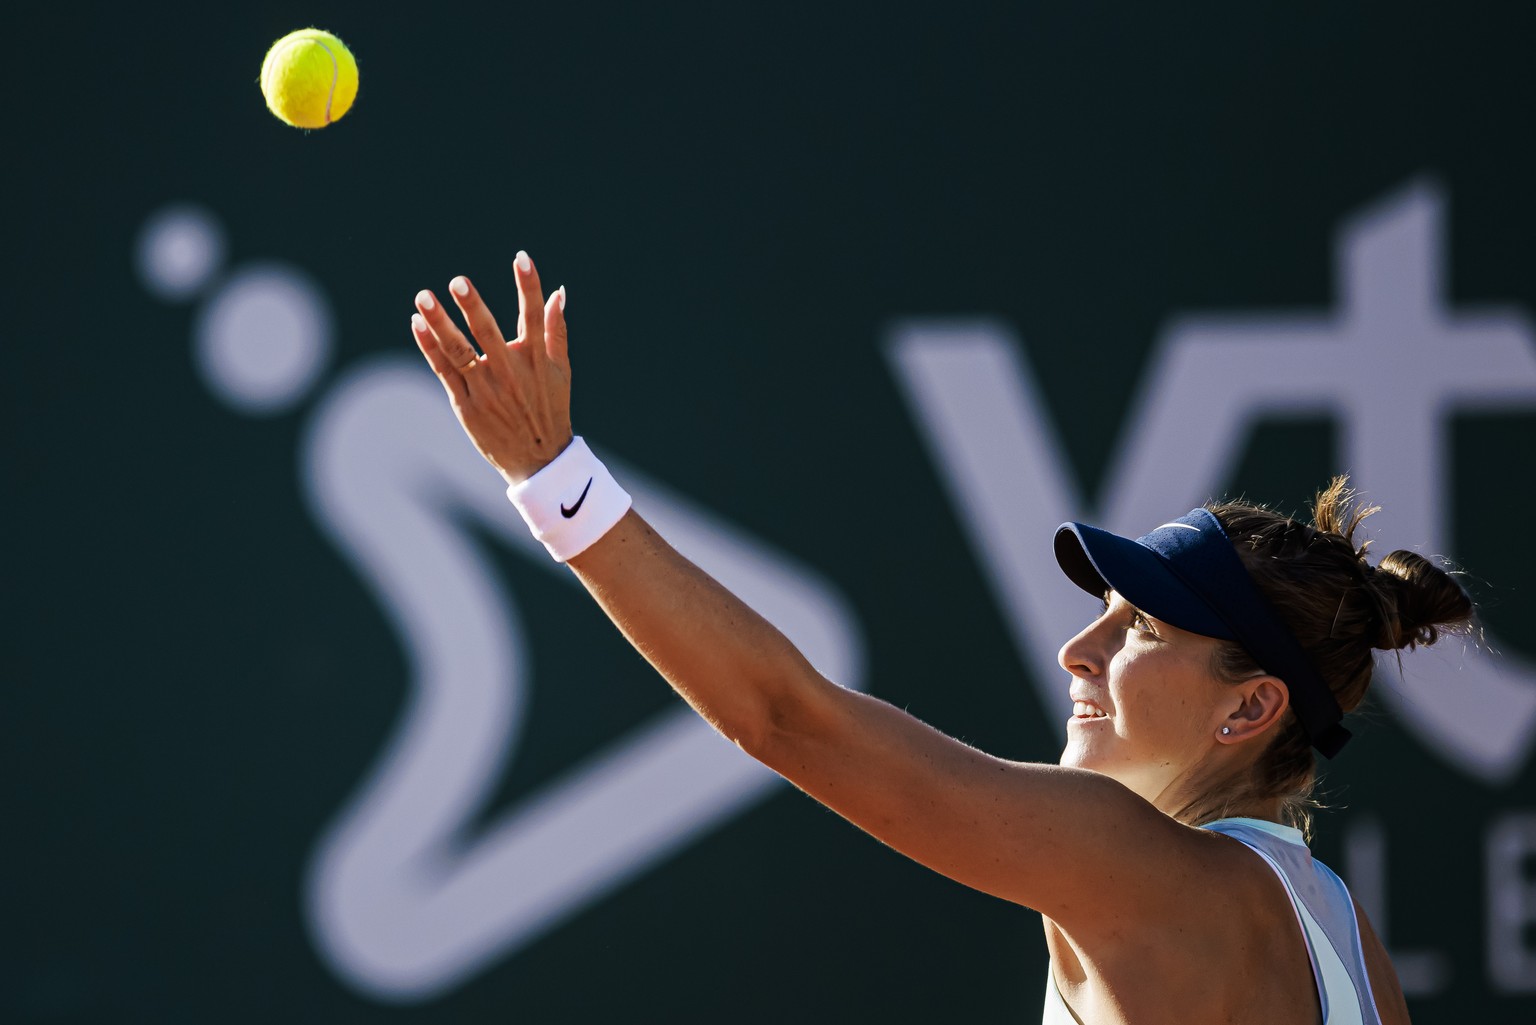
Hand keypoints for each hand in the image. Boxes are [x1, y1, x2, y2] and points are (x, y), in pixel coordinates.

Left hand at [411, 251, 572, 484]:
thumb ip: (557, 330)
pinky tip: (417, 324)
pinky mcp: (466, 405)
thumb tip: (558, 291)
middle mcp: (510, 373)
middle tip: (459, 281)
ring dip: (440, 324)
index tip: (522, 257)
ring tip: (422, 297)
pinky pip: (444, 371)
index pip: (534, 317)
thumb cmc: (549, 409)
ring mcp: (486, 389)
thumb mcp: (562, 371)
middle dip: (473, 307)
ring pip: (459, 351)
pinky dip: (430, 348)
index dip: (528, 286)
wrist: (537, 460)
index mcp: (536, 361)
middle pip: (489, 333)